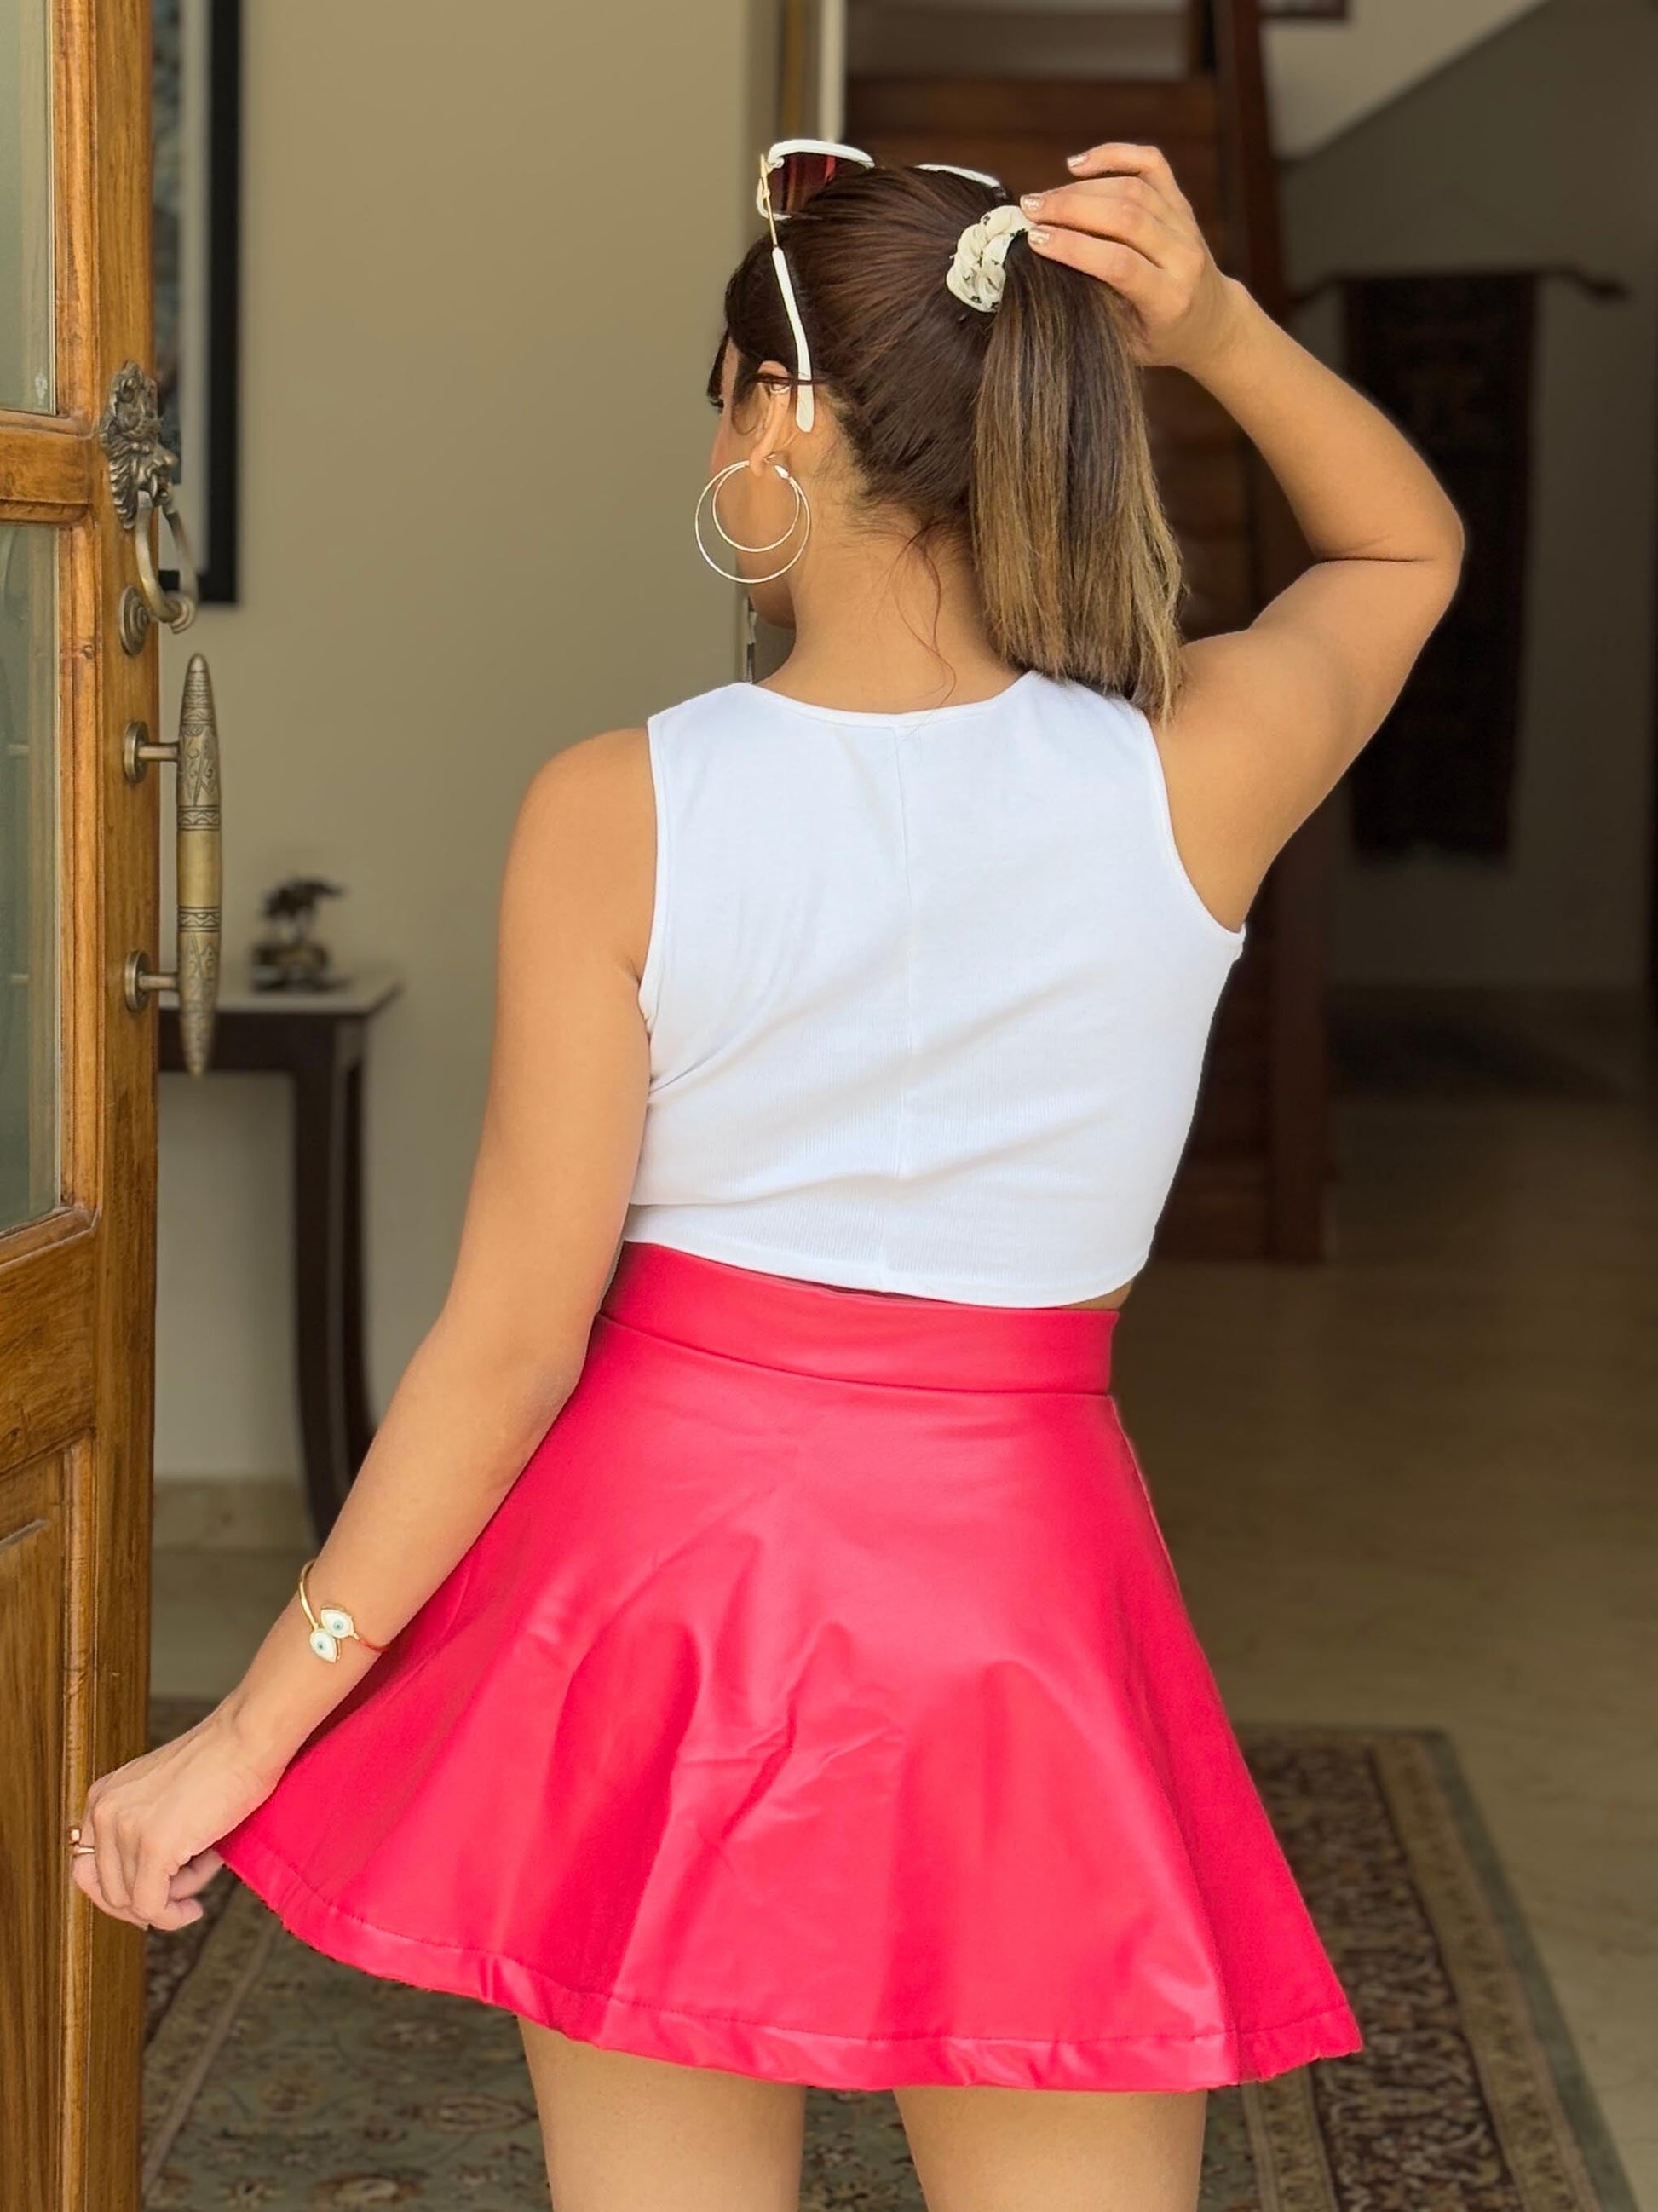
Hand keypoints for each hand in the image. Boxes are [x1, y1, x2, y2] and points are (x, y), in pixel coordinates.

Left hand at [71, 1706, 283, 1931]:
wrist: (248, 1738)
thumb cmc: (221, 1761)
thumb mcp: (161, 1793)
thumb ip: (142, 1830)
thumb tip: (144, 1894)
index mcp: (102, 1796)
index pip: (86, 1868)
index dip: (122, 1889)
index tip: (154, 1892)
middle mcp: (104, 1811)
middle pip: (107, 1890)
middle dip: (147, 1898)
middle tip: (181, 1892)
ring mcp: (127, 1830)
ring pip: (133, 1902)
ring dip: (170, 1900)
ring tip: (202, 1873)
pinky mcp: (154, 1847)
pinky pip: (152, 1908)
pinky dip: (173, 1917)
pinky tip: (195, 1906)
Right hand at [1020, 142, 1245, 374]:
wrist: (1212, 322)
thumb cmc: (1161, 339)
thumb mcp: (1129, 344)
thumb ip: (1100, 310)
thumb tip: (1049, 272)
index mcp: (1169, 300)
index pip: (1118, 263)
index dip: (1074, 247)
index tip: (1034, 239)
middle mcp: (1184, 257)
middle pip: (1126, 217)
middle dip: (1071, 208)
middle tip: (1030, 209)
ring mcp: (1186, 225)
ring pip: (1133, 188)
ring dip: (1082, 188)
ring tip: (1044, 198)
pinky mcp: (1182, 204)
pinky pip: (1151, 165)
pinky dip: (1114, 155)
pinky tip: (1078, 165)